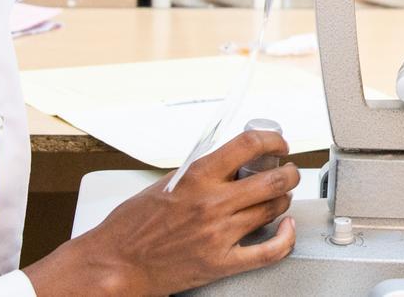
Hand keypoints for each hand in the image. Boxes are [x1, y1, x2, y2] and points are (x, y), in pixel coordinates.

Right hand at [24, 130, 300, 295]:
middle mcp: (211, 203)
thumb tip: (230, 160)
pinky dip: (286, 238)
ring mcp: (219, 233)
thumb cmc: (133, 225)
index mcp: (196, 177)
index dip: (273, 140)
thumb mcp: (167, 182)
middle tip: (287, 171)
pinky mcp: (222, 262)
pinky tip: (286, 228)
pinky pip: (269, 251)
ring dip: (282, 200)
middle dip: (288, 172)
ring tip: (279, 197)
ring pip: (274, 209)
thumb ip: (200, 171)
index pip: (248, 145)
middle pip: (273, 179)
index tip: (279, 144)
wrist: (116, 263)